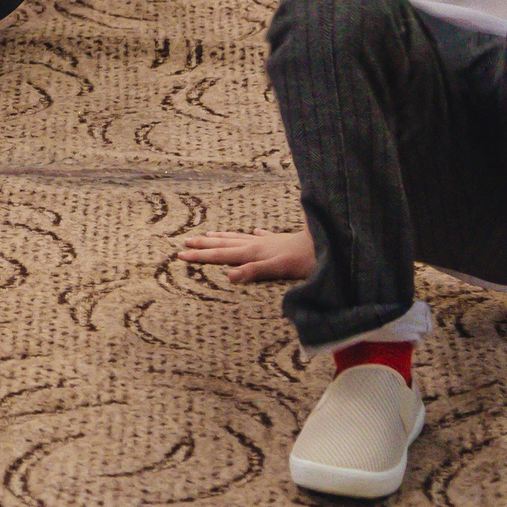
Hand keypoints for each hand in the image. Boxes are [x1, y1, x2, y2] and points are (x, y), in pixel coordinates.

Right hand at [177, 228, 314, 282]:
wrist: (326, 243)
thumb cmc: (304, 260)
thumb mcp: (278, 269)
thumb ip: (254, 271)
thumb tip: (229, 275)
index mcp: (253, 252)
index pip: (221, 254)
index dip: (201, 255)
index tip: (181, 254)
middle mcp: (256, 244)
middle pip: (224, 244)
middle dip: (203, 245)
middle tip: (184, 242)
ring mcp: (268, 241)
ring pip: (238, 238)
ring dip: (221, 237)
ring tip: (208, 233)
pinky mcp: (280, 242)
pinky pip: (260, 236)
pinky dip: (253, 234)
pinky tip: (254, 231)